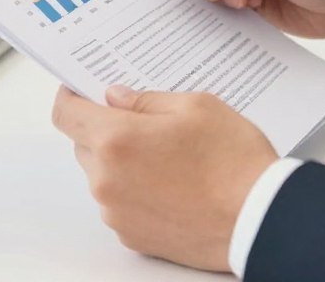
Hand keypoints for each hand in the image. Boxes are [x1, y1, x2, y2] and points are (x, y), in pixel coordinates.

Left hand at [52, 84, 276, 270]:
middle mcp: (106, 181)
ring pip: (103, 174)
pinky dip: (135, 187)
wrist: (258, 218)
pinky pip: (120, 202)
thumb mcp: (195, 106)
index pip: (66, 114)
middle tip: (144, 117)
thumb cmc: (232, 159)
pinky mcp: (132, 237)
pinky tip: (173, 180)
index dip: (70, 95)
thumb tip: (115, 98)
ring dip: (122, 159)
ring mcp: (117, 214)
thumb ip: (146, 100)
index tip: (81, 87)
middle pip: (84, 144)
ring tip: (169, 152)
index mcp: (117, 140)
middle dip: (105, 126)